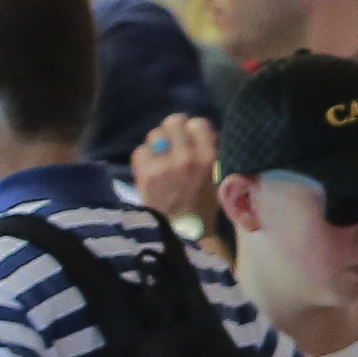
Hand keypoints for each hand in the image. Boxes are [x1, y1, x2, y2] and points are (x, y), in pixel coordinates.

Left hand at [130, 115, 220, 229]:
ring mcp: (165, 165)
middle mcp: (188, 157)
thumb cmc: (203, 206)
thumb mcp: (218, 176)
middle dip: (171, 131)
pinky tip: (149, 170)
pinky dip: (144, 159)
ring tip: (159, 158)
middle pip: (173, 122)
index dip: (191, 128)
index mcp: (210, 157)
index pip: (198, 123)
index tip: (189, 137)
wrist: (182, 234)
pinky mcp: (146, 174)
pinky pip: (139, 151)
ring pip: (154, 135)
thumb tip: (196, 130)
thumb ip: (209, 152)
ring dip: (156, 145)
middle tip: (171, 143)